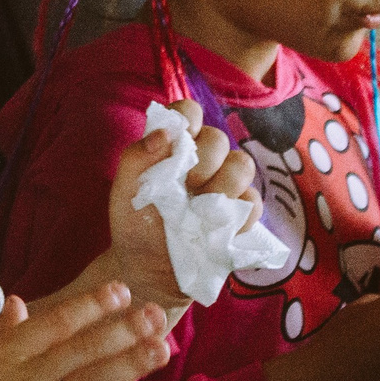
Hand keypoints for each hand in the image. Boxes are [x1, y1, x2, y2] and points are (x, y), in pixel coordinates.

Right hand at [0, 286, 171, 380]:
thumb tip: (19, 300)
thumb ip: (0, 334)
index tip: (122, 290)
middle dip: (118, 330)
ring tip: (162, 350)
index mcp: (4, 357)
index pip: (52, 324)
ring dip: (126, 367)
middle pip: (76, 351)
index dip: (88, 306)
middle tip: (155, 315)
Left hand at [96, 100, 261, 310]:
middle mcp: (203, 159)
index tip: (179, 143)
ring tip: (198, 211)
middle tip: (184, 188)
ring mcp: (225, 185)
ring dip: (221, 187)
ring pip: (243, 165)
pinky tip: (214, 229)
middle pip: (219, 138)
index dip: (188, 120)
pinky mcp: (241, 213)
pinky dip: (236, 216)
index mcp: (174, 145)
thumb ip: (137, 157)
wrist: (148, 269)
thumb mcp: (125, 192)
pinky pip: (254, 202)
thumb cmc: (135, 224)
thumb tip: (166, 132)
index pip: (188, 111)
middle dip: (203, 163)